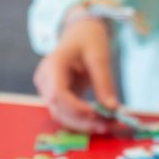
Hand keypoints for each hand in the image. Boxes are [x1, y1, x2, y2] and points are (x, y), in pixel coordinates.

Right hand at [33, 18, 117, 132]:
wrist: (80, 33)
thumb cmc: (88, 39)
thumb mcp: (99, 57)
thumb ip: (104, 83)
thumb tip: (112, 109)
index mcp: (53, 65)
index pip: (58, 94)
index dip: (76, 108)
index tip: (97, 115)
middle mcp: (46, 80)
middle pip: (59, 109)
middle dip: (83, 121)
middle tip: (109, 126)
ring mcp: (49, 90)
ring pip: (63, 116)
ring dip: (84, 125)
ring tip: (108, 125)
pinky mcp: (58, 97)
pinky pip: (68, 114)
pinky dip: (84, 120)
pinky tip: (102, 122)